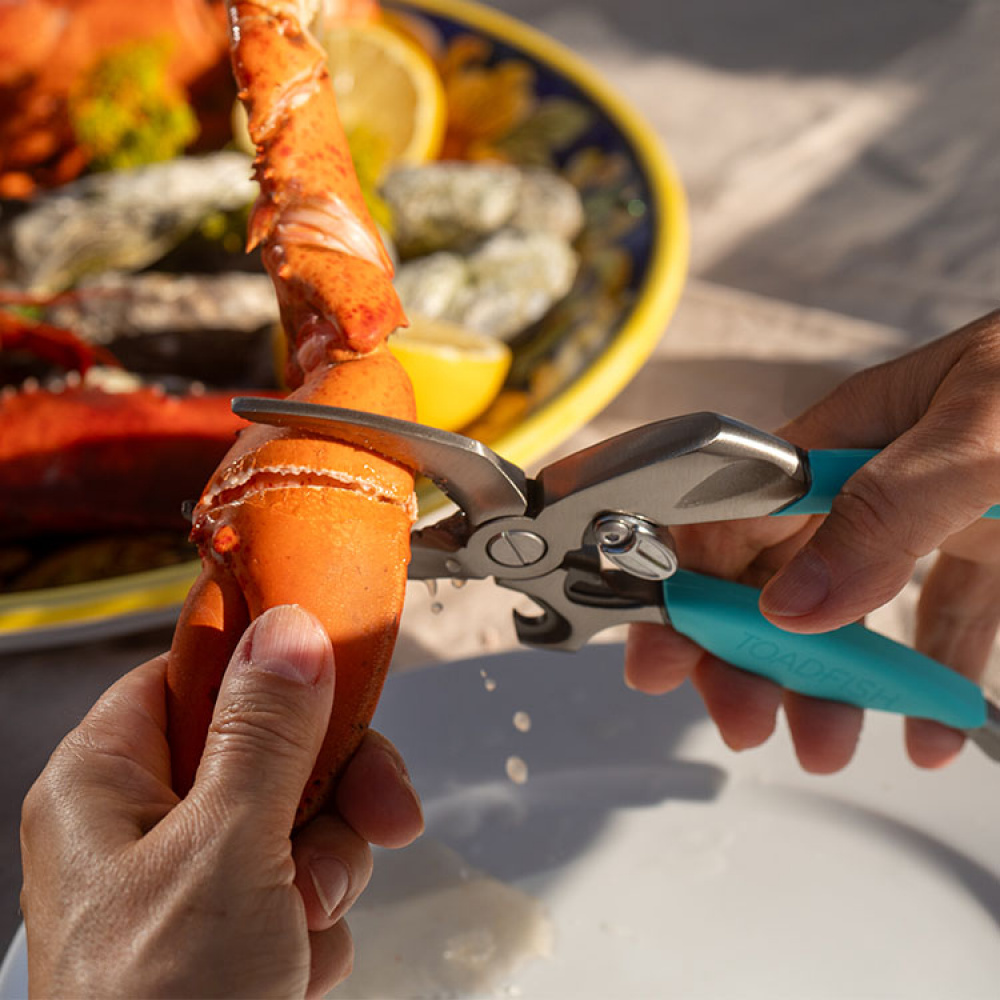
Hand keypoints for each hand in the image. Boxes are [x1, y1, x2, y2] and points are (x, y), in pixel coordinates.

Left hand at [20, 604, 423, 998]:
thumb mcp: (222, 852)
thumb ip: (264, 736)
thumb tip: (289, 629)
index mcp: (107, 781)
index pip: (193, 671)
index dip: (267, 661)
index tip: (340, 662)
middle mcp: (148, 819)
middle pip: (270, 741)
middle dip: (329, 788)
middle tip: (374, 813)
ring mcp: (193, 873)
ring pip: (301, 811)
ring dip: (329, 864)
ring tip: (304, 924)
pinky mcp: (233, 922)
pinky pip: (305, 875)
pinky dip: (319, 916)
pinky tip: (295, 963)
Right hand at [626, 310, 999, 772]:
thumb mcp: (987, 431)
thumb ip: (891, 512)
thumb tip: (795, 604)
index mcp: (848, 430)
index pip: (736, 511)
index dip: (689, 582)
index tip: (666, 652)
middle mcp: (877, 476)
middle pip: (780, 572)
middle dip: (749, 653)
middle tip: (745, 719)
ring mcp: (934, 516)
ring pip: (852, 608)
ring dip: (831, 682)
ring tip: (829, 742)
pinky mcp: (992, 551)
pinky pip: (945, 621)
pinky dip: (932, 678)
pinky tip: (934, 727)